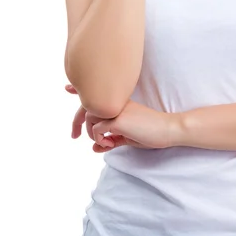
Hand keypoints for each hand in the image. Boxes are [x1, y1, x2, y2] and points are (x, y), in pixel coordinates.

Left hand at [65, 85, 181, 152]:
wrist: (168, 129)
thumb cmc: (151, 132)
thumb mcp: (128, 136)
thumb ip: (110, 139)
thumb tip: (94, 148)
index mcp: (120, 101)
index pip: (97, 92)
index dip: (80, 90)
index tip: (67, 87)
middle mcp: (117, 101)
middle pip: (87, 107)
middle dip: (76, 122)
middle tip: (73, 136)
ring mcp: (117, 109)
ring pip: (90, 118)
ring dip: (92, 134)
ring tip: (104, 143)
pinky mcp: (119, 120)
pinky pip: (97, 130)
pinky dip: (99, 140)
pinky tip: (110, 144)